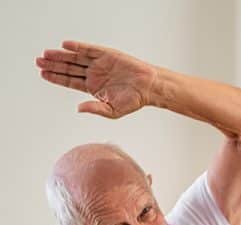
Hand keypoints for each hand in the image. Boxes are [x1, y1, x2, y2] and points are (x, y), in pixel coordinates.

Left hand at [35, 41, 157, 118]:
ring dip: (61, 56)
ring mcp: (99, 63)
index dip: (56, 77)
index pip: (70, 81)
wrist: (149, 87)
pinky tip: (65, 46)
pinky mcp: (106, 54)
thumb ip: (96, 109)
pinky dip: (77, 47)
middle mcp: (94, 74)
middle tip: (39, 62)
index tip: (43, 74)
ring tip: (46, 54)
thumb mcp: (113, 110)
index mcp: (93, 87)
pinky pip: (89, 49)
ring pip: (75, 58)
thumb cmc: (134, 100)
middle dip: (54, 65)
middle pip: (69, 68)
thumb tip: (79, 109)